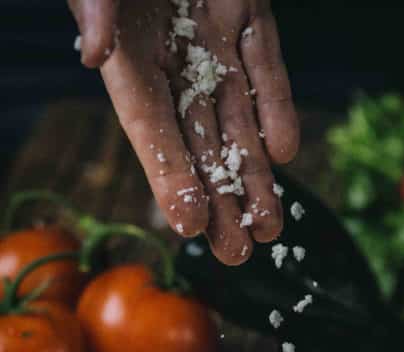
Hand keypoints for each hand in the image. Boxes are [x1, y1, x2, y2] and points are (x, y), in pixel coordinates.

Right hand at [68, 0, 298, 263]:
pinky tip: (287, 152)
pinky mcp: (245, 11)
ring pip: (237, 118)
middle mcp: (170, 57)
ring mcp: (210, 36)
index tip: (189, 226)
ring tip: (272, 226)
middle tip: (239, 254)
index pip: (150, 129)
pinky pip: (264, 64)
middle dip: (221, 199)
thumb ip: (95, 5)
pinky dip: (277, 105)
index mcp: (128, 56)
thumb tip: (95, 55)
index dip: (169, 177)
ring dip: (256, 173)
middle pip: (199, 141)